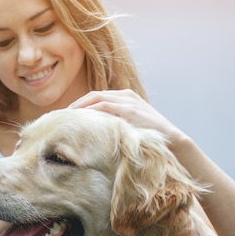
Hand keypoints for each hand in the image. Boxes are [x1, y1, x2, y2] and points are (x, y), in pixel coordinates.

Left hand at [69, 89, 185, 145]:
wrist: (172, 140)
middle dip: (76, 104)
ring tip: (67, 116)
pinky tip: (79, 117)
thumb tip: (98, 135)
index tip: (68, 115)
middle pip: (93, 95)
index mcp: (125, 97)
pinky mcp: (129, 109)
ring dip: (79, 106)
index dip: (81, 104)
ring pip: (96, 97)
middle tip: (62, 115)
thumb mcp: (131, 127)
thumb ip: (116, 125)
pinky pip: (103, 105)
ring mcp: (127, 100)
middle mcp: (125, 95)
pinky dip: (89, 109)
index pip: (97, 97)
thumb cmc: (150, 138)